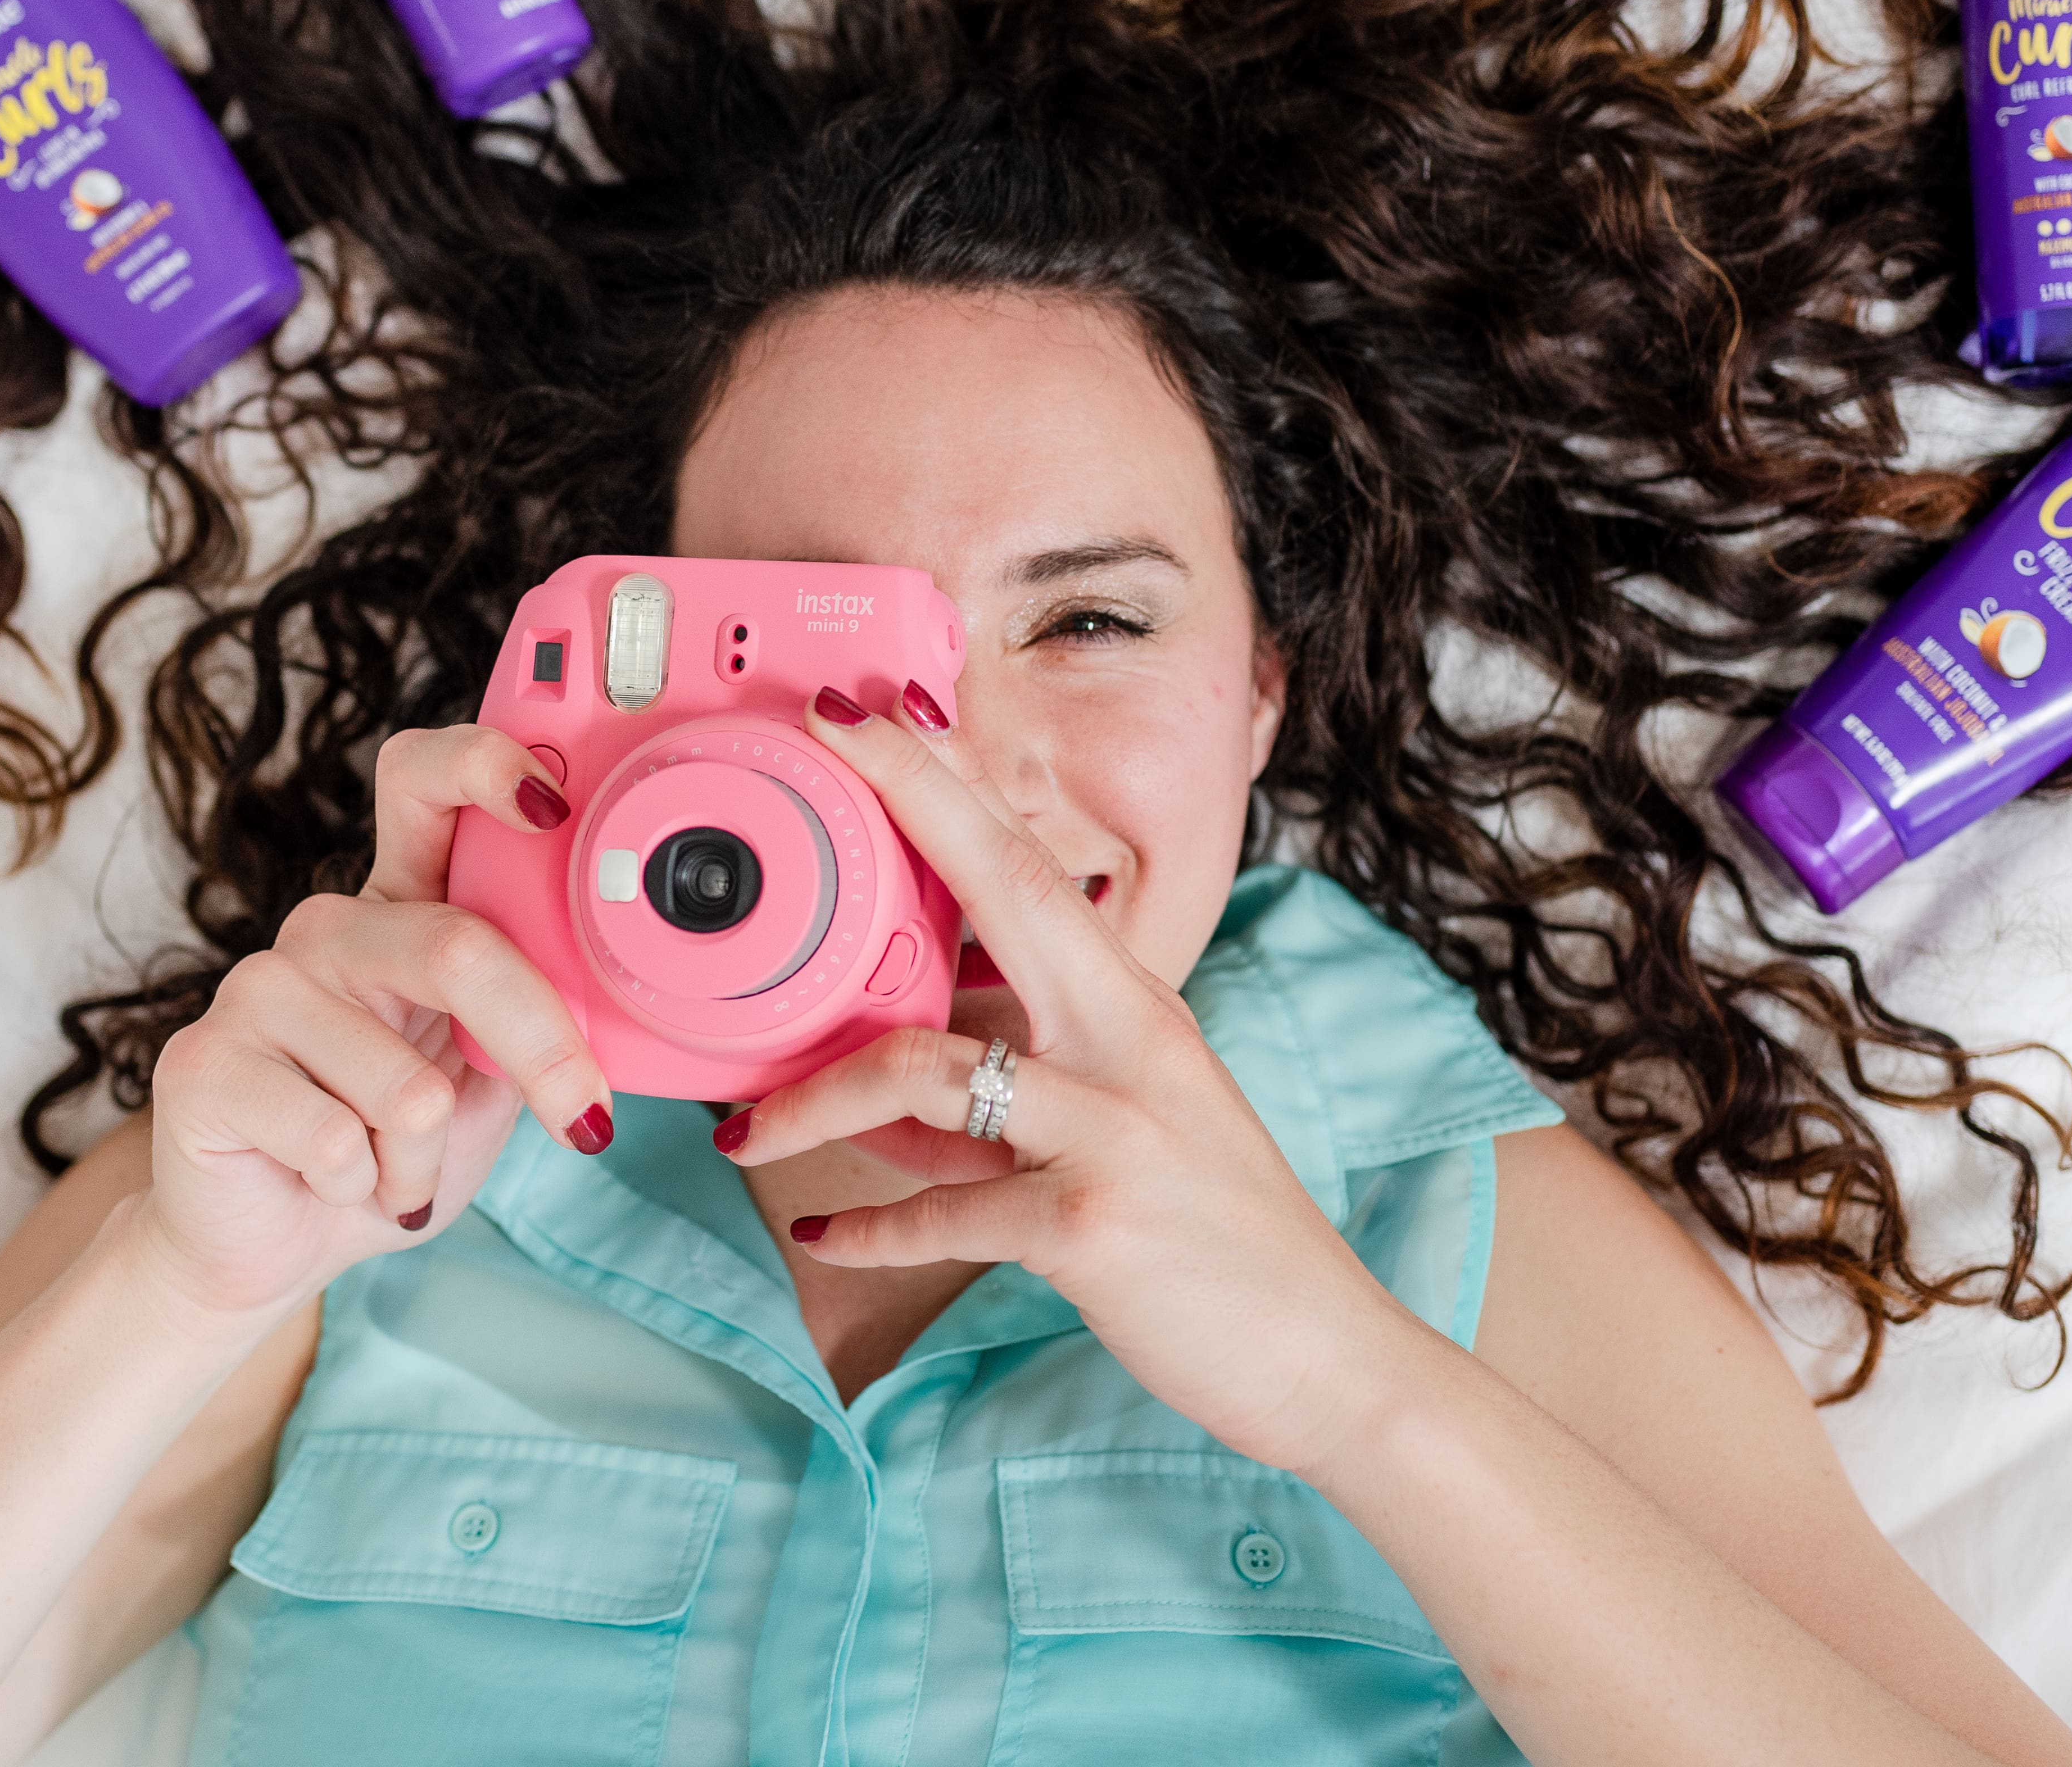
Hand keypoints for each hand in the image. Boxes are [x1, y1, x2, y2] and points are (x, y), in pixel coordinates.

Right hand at [126, 725, 617, 1319]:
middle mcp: (328, 927)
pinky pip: (335, 1138)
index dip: (487, 767)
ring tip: (391, 1169)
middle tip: (580, 1117)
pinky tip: (330, 1181)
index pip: (426, 782)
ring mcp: (257, 987)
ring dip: (424, 1160)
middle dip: (539, 1048)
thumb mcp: (489, 1076)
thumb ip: (533, 1013)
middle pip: (455, 947)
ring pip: (407, 1087)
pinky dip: (364, 1186)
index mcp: (401, 906)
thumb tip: (607, 989)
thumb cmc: (394, 1151)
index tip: (554, 803)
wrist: (280, 1244)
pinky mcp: (201, 1062)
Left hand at [717, 693, 1422, 1472]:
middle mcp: (1128, 1046)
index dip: (946, 784)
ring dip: (810, 1101)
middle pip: (1005, 892)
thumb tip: (880, 1099)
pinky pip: (941, 1214)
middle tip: (813, 749)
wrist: (1325, 1354)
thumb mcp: (1121, 1138)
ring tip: (746, 1131)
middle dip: (907, 806)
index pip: (1030, 865)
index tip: (869, 717)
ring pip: (920, 1073)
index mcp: (1135, 1009)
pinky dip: (868, 1230)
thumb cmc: (1217, 1241)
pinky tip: (823, 1238)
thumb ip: (1000, 1107)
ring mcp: (1110, 1132)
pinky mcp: (1087, 1228)